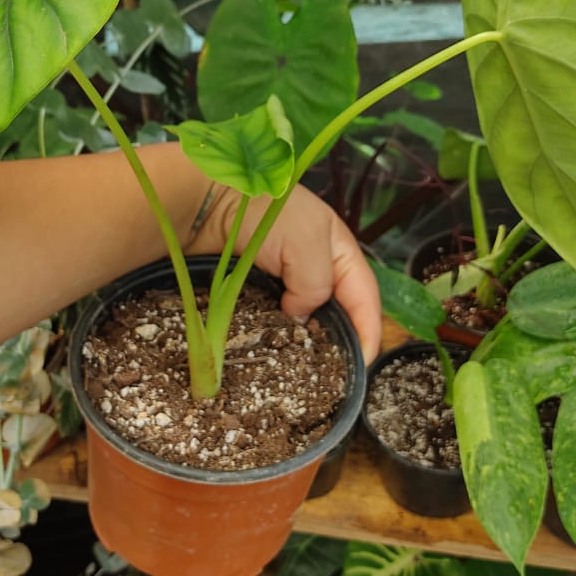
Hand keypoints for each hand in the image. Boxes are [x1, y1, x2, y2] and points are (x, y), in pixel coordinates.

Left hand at [193, 183, 381, 364]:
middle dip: (339, 343)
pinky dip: (273, 338)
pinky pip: (271, 322)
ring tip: (302, 371)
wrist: (206, 201)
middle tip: (335, 374)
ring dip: (304, 345)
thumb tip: (301, 317)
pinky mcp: (255, 293)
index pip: (364, 298)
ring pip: (304, 323)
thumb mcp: (306, 240)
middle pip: (337, 315)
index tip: (363, 363)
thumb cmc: (262, 210)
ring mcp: (284, 283)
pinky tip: (270, 353)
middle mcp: (315, 270)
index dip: (369, 330)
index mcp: (338, 253)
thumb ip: (316, 284)